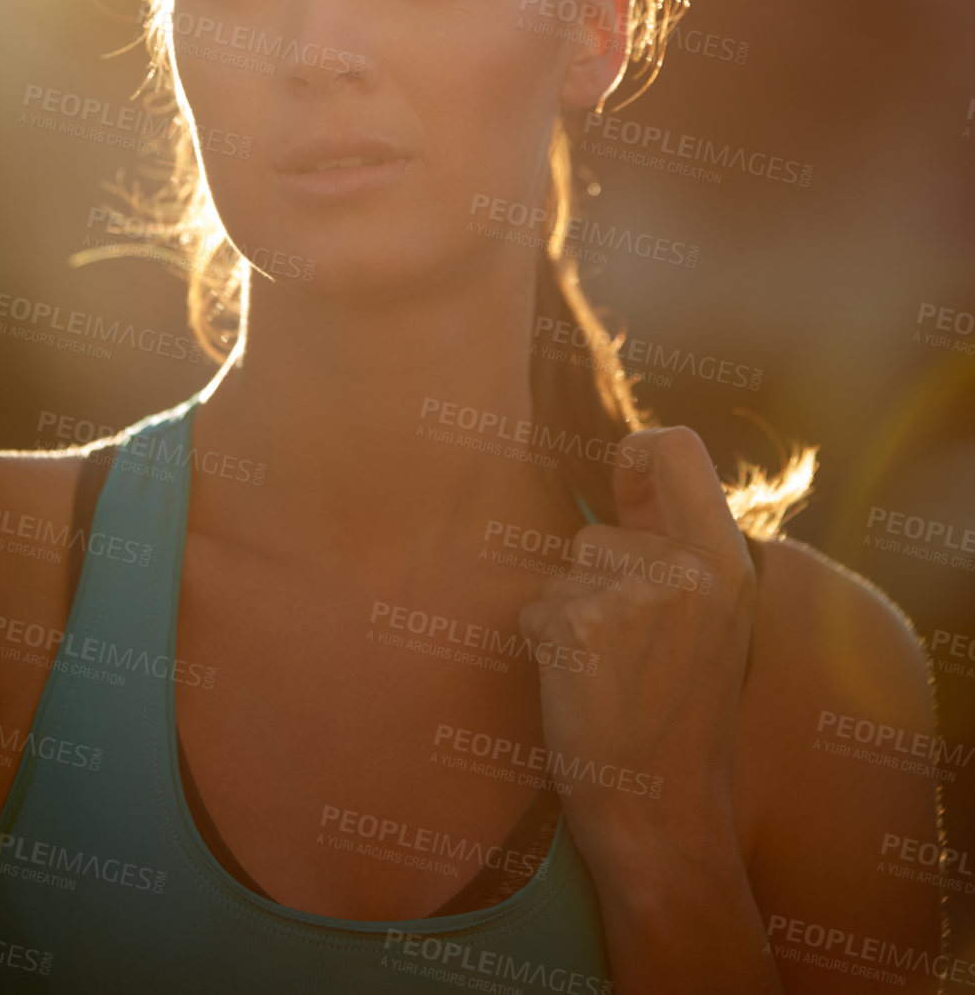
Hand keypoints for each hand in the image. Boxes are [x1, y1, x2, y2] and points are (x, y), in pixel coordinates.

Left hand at [518, 426, 756, 864]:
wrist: (665, 819)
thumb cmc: (679, 721)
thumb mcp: (712, 623)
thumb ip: (678, 548)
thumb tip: (631, 458)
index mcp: (729, 564)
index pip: (677, 446)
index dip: (637, 453)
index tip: (619, 483)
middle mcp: (689, 570)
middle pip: (594, 533)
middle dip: (590, 586)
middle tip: (625, 658)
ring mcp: (636, 595)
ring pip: (561, 575)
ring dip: (568, 619)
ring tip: (608, 678)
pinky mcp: (583, 624)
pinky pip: (536, 610)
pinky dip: (543, 646)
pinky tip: (580, 691)